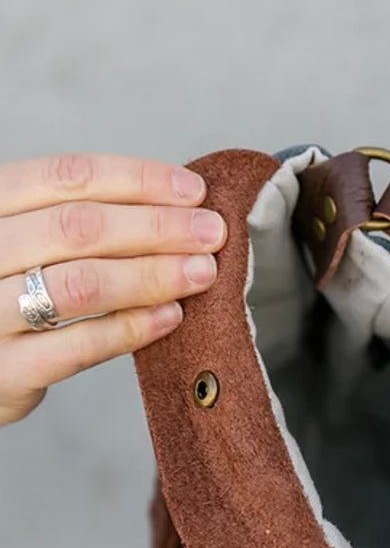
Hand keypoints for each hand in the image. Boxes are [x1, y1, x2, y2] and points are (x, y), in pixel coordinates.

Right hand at [0, 153, 226, 425]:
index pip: (66, 177)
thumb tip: (175, 209)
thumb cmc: (3, 294)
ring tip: (200, 273)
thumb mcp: (23, 241)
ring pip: (80, 284)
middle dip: (158, 227)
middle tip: (212, 233)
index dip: (137, 180)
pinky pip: (79, 345)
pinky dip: (132, 328)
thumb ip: (74, 222)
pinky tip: (170, 317)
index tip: (193, 191)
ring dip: (152, 275)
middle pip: (78, 228)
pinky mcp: (5, 370)